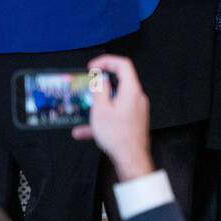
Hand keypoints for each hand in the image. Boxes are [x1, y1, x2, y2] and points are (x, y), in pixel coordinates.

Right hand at [72, 54, 151, 181]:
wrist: (131, 158)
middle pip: (120, 81)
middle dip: (101, 83)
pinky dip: (101, 119)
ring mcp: (136, 110)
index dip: (107, 61)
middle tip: (88, 85)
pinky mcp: (133, 121)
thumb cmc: (118, 136)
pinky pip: (115, 114)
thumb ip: (100, 90)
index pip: (123, 65)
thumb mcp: (101, 110)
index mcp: (131, 91)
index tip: (93, 66)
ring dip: (98, 104)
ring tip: (85, 110)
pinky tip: (83, 131)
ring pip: (115, 100)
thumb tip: (100, 79)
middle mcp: (137, 98)